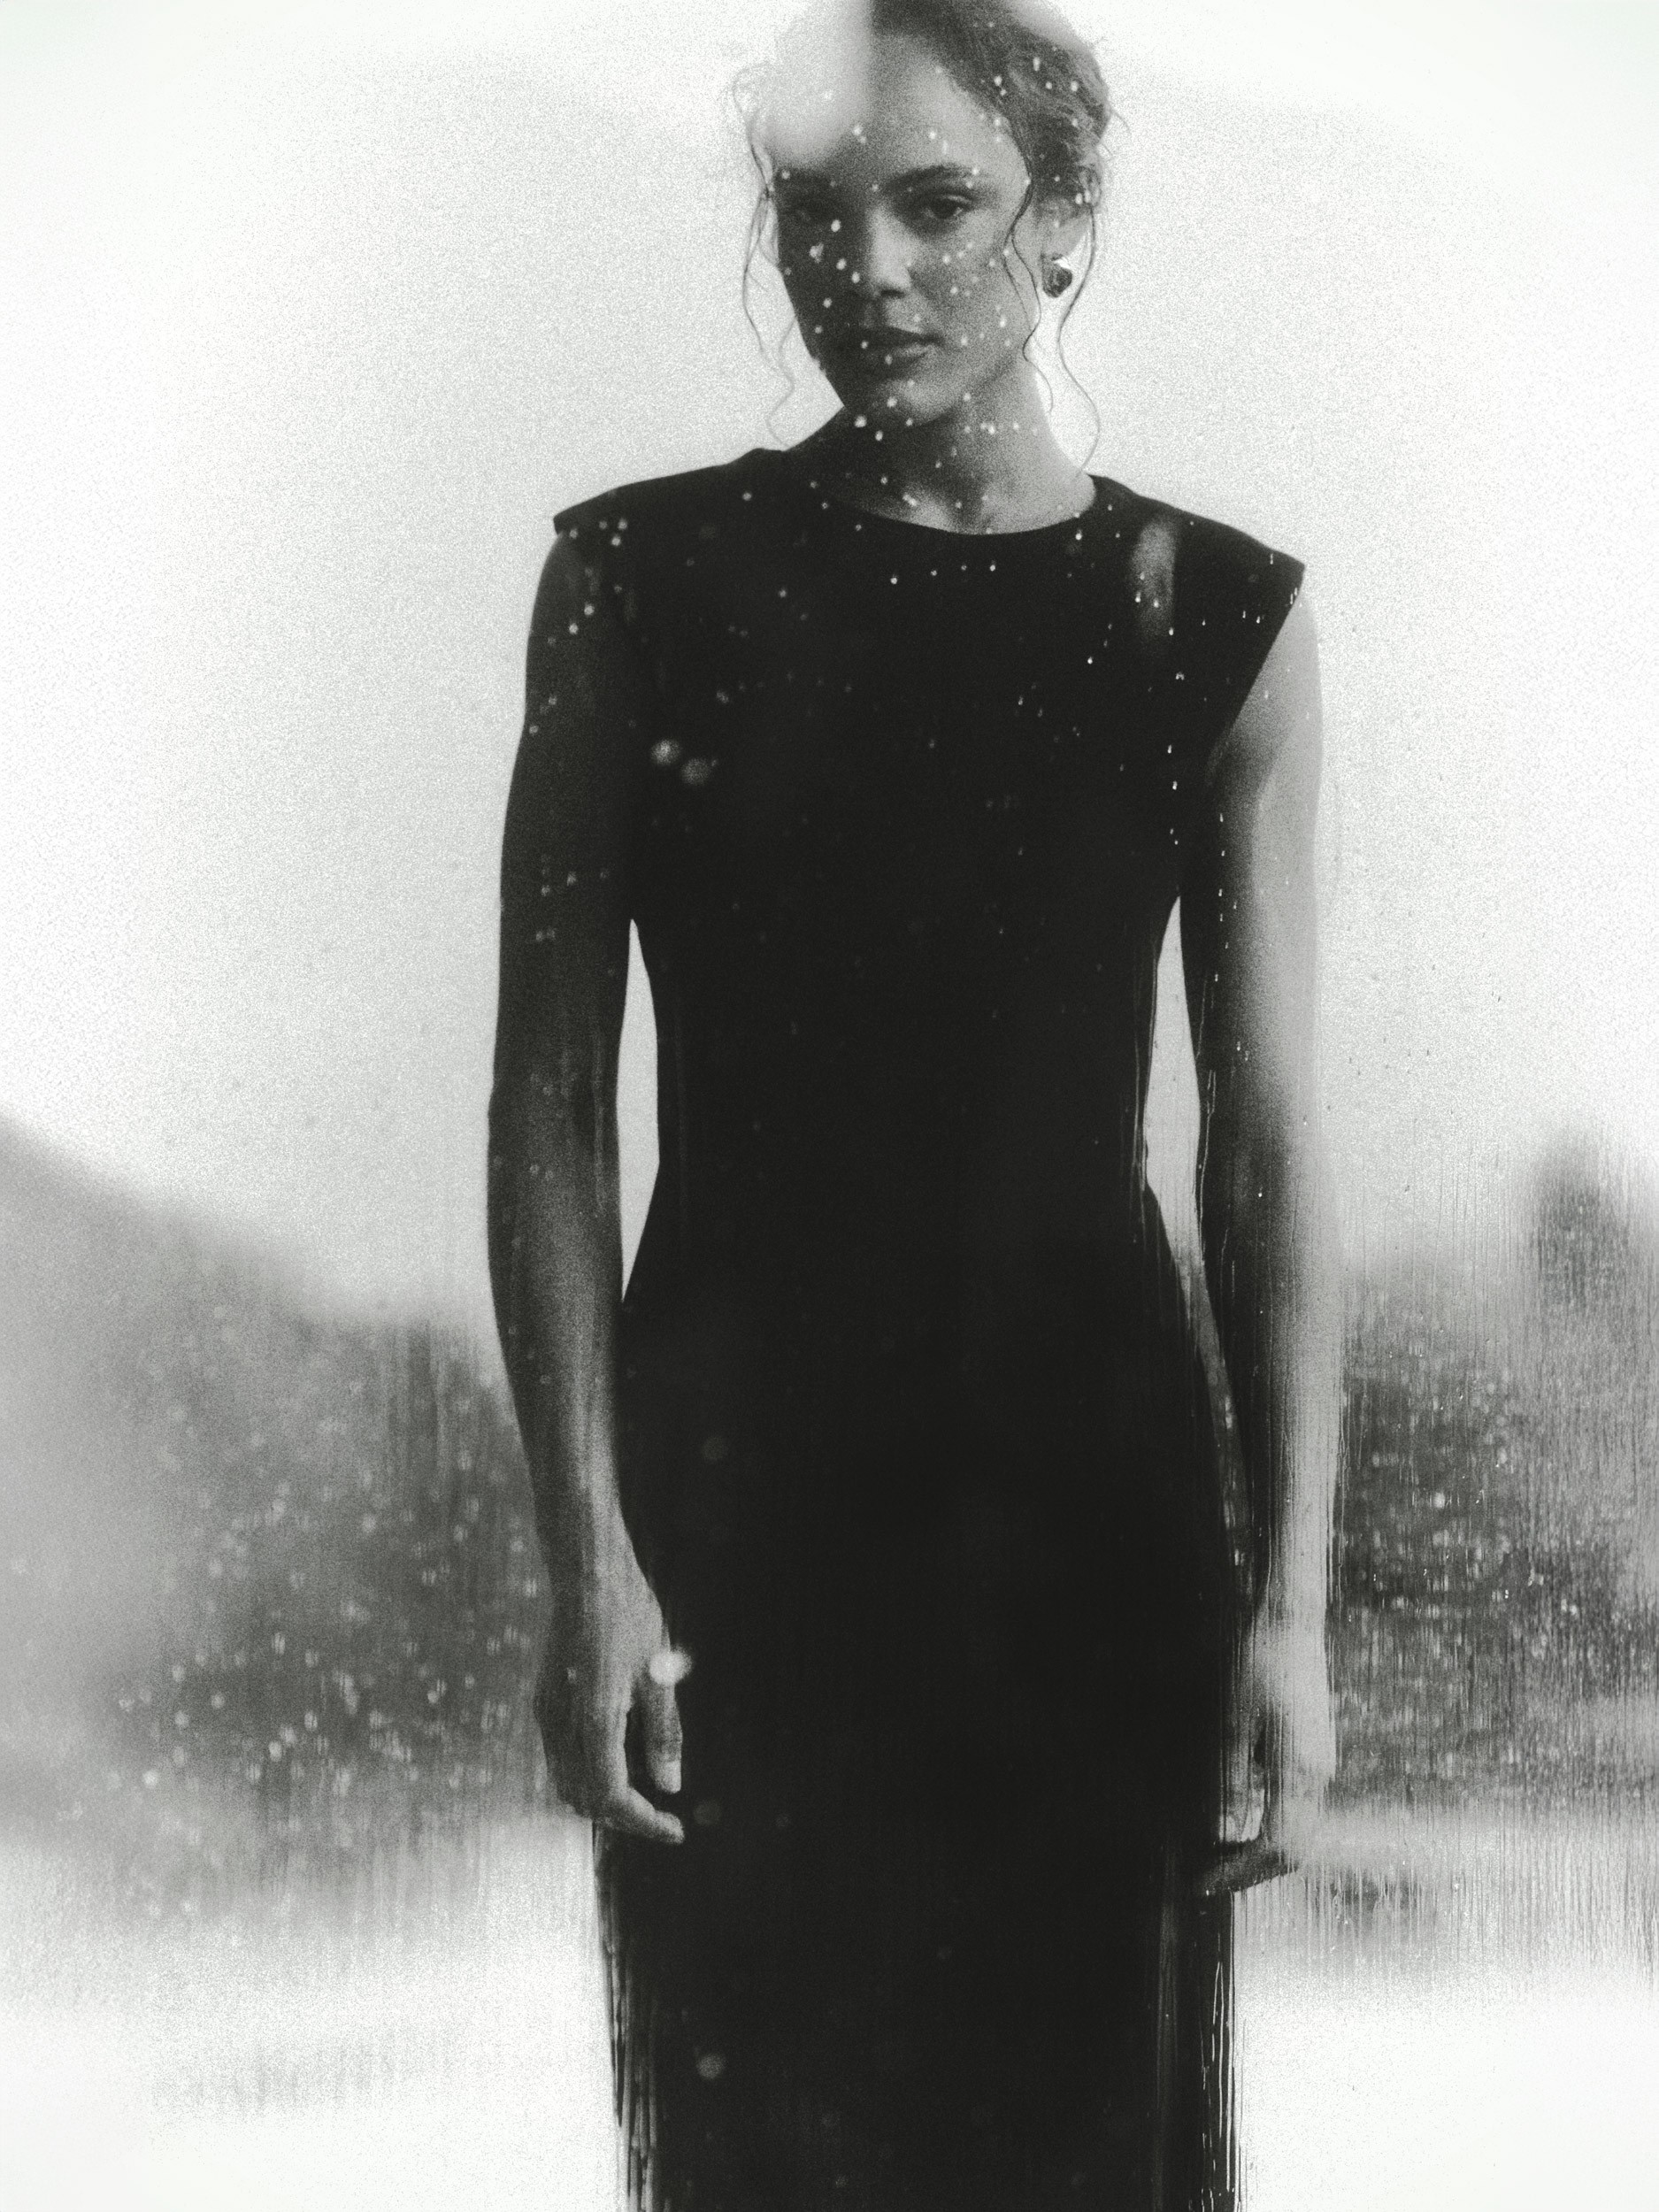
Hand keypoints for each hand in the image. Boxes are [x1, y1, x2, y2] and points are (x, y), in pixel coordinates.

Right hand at [535, 1520, 688, 1845]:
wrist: (586, 1573)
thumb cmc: (629, 1616)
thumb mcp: (659, 1675)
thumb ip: (663, 1733)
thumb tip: (670, 1785)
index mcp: (593, 1718)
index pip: (611, 1795)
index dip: (643, 1821)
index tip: (675, 1830)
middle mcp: (560, 1723)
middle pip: (584, 1798)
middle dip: (623, 1816)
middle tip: (662, 1817)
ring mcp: (546, 1713)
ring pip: (567, 1782)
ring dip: (602, 1799)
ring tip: (644, 1796)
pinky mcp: (544, 1702)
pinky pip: (561, 1759)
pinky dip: (588, 1775)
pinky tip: (620, 1763)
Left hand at [1202, 1611, 1334, 1895]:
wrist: (1291, 1622)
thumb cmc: (1257, 1663)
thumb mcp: (1232, 1719)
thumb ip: (1230, 1777)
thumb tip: (1225, 1829)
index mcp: (1299, 1770)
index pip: (1277, 1846)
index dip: (1241, 1871)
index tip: (1205, 1881)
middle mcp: (1318, 1775)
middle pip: (1294, 1849)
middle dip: (1250, 1871)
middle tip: (1206, 1878)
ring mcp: (1321, 1764)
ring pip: (1299, 1831)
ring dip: (1260, 1852)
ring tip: (1216, 1857)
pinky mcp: (1315, 1753)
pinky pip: (1297, 1807)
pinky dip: (1270, 1827)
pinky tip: (1237, 1823)